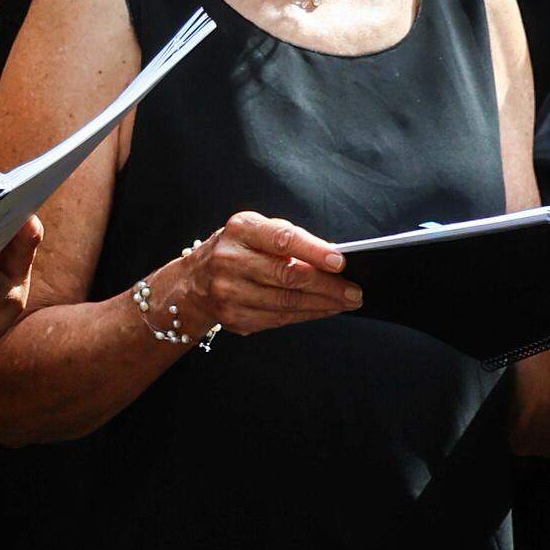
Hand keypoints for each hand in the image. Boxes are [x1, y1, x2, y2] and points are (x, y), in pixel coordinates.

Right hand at [143, 210, 352, 343]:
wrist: (194, 281)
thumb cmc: (237, 249)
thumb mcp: (255, 231)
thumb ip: (288, 240)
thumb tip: (332, 258)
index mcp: (241, 230)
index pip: (282, 239)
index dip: (313, 251)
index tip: (340, 261)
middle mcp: (231, 260)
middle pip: (288, 277)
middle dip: (327, 286)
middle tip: (354, 290)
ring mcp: (230, 293)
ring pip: (287, 303)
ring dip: (323, 305)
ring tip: (346, 302)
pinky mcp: (235, 318)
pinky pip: (280, 319)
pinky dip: (307, 315)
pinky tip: (324, 310)